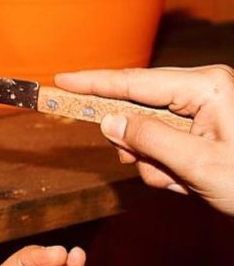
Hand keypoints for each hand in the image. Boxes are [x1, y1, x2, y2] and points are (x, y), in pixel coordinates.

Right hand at [55, 66, 233, 215]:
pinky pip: (164, 142)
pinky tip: (189, 183)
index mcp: (206, 87)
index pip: (134, 82)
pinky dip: (167, 167)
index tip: (60, 81)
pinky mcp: (206, 126)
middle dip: (138, 145)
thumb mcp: (199, 166)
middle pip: (139, 109)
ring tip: (183, 184)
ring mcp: (205, 107)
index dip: (92, 83)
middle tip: (157, 171)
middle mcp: (204, 89)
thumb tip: (109, 122)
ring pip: (148, 131)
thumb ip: (149, 140)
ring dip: (155, 163)